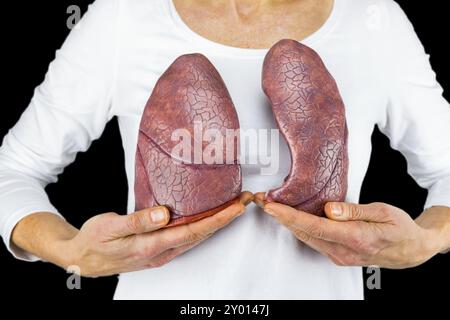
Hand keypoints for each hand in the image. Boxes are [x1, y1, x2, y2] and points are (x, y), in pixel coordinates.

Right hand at [61, 191, 252, 276]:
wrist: (82, 259)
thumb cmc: (94, 240)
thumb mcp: (110, 227)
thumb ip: (137, 221)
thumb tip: (163, 214)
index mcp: (151, 245)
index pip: (194, 231)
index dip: (218, 218)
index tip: (237, 206)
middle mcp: (162, 252)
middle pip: (202, 234)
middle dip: (226, 218)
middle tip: (245, 200)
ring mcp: (162, 253)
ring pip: (197, 238)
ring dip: (217, 222)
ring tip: (234, 206)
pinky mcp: (159, 250)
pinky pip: (187, 239)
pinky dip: (203, 227)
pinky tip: (208, 218)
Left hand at [254, 193, 445, 268]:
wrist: (410, 250)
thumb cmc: (399, 228)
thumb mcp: (382, 212)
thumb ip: (353, 211)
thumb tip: (329, 209)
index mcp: (356, 238)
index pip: (314, 226)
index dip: (289, 216)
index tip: (271, 207)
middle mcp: (343, 251)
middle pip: (304, 232)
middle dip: (279, 217)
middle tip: (261, 200)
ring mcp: (339, 256)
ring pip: (305, 237)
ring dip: (286, 222)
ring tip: (269, 206)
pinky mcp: (337, 255)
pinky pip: (313, 240)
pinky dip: (298, 228)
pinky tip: (290, 217)